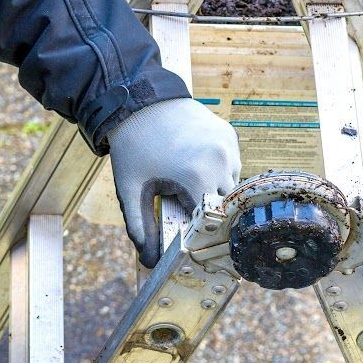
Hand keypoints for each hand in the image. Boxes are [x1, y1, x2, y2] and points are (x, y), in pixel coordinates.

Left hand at [108, 97, 240, 267]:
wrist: (140, 100)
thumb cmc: (133, 146)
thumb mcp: (131, 189)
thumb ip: (140, 227)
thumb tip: (149, 261)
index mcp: (196, 177)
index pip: (210, 222)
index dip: (198, 231)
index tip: (187, 234)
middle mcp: (220, 161)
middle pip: (222, 205)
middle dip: (204, 210)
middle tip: (182, 204)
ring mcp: (228, 146)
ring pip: (230, 185)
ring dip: (212, 190)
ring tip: (185, 178)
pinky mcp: (230, 135)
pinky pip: (231, 164)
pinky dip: (217, 170)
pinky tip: (194, 161)